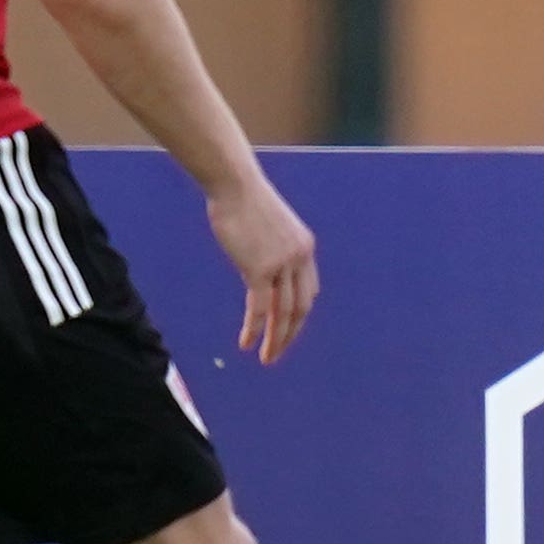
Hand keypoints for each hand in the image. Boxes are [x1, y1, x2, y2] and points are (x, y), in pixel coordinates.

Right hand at [205, 170, 318, 362]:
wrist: (234, 185)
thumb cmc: (243, 201)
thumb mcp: (267, 227)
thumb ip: (270, 249)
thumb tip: (260, 267)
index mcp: (305, 247)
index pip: (308, 290)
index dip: (298, 314)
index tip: (286, 328)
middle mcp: (299, 258)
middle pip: (301, 308)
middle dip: (290, 334)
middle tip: (277, 353)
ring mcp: (282, 264)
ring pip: (283, 313)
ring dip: (276, 340)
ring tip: (266, 358)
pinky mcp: (260, 269)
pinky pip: (260, 309)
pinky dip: (254, 329)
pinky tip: (246, 343)